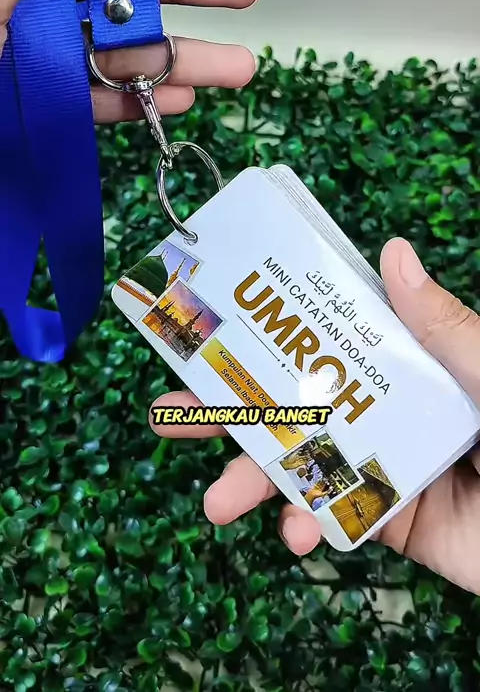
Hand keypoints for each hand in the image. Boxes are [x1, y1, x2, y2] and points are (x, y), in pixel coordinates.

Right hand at [151, 238, 479, 593]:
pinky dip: (309, 522)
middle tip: (171, 417)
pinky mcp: (391, 517)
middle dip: (233, 410)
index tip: (215, 327)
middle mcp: (390, 405)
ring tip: (215, 501)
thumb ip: (446, 328)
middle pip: (299, 400)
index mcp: (411, 361)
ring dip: (254, 479)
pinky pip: (336, 514)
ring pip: (305, 462)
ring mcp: (386, 461)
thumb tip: (393, 252)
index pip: (330, 338)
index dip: (273, 333)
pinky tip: (297, 533)